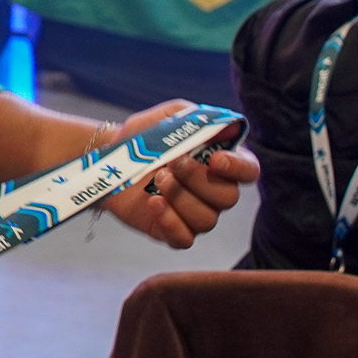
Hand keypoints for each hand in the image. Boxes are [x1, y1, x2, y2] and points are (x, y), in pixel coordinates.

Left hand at [100, 99, 259, 248]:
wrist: (108, 156)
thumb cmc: (143, 136)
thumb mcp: (167, 118)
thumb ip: (197, 118)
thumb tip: (229, 126)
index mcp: (219, 161)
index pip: (248, 171)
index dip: (239, 168)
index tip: (216, 159)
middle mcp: (212, 191)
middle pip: (228, 197)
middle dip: (199, 180)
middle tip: (172, 164)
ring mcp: (193, 213)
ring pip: (207, 219)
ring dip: (182, 198)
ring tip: (158, 179)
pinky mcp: (172, 230)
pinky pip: (184, 239)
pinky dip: (170, 222)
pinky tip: (153, 203)